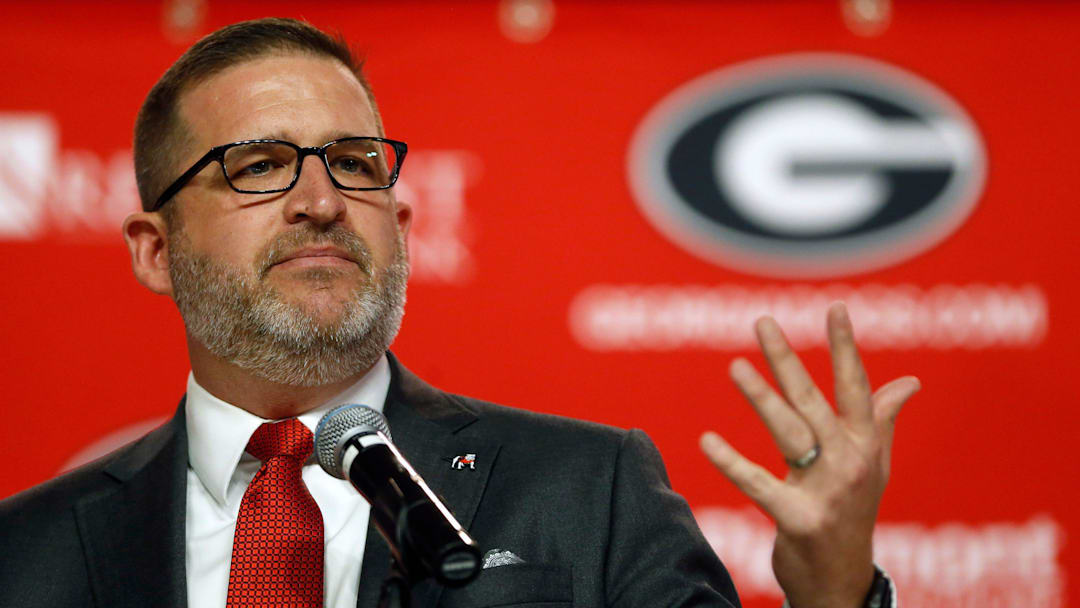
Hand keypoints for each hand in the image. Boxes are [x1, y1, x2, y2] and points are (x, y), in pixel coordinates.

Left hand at [699, 302, 918, 607]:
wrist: (843, 581)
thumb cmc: (854, 514)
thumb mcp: (875, 466)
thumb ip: (883, 419)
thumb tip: (910, 382)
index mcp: (866, 444)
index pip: (855, 387)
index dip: (845, 347)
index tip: (835, 307)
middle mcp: (850, 462)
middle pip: (813, 401)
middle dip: (787, 359)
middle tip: (762, 321)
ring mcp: (826, 491)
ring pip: (789, 433)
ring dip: (761, 398)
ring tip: (736, 366)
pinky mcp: (799, 519)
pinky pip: (759, 485)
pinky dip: (732, 463)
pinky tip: (706, 440)